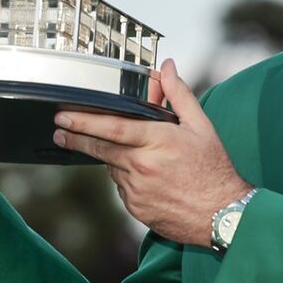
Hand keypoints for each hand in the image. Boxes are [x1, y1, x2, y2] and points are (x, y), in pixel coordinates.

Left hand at [53, 59, 251, 247]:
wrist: (222, 214)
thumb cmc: (214, 169)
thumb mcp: (201, 126)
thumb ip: (179, 94)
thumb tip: (167, 68)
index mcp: (158, 142)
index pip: (112, 128)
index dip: (84, 121)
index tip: (63, 116)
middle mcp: (142, 167)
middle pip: (100, 149)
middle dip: (77, 138)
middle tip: (60, 131)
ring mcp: (137, 190)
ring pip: (112, 167)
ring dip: (114, 158)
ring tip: (137, 155)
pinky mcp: (136, 208)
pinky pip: (122, 187)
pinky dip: (127, 177)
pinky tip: (147, 176)